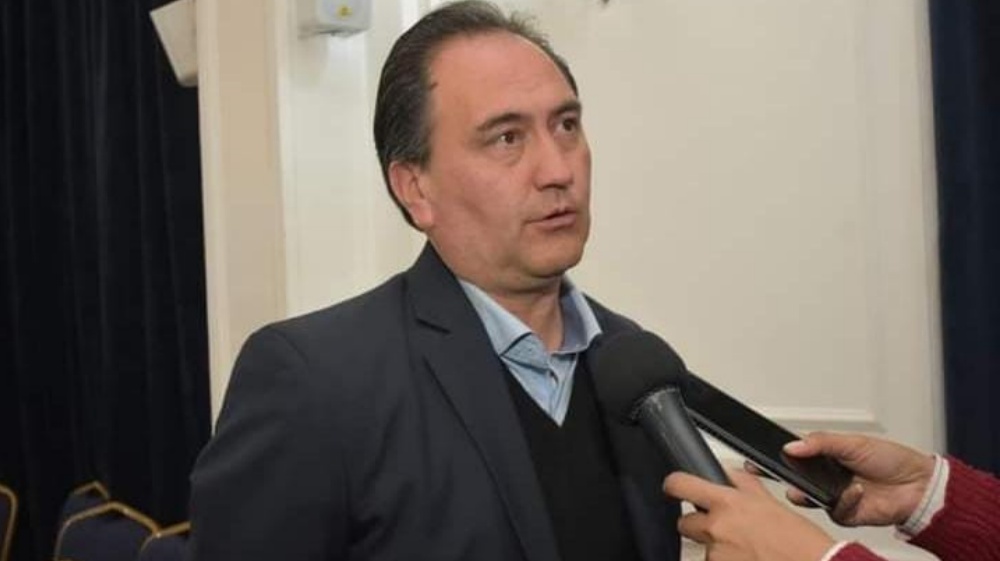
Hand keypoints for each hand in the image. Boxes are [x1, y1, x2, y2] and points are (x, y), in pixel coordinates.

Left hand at [664, 469, 834, 560]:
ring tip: (747, 551)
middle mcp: (717, 528)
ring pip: (703, 549)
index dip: (673, 485)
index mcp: (728, 503)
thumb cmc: (800, 541)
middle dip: (699, 526)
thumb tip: (726, 472)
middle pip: (685, 523)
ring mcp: (716, 554)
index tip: (673, 488)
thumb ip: (743, 485)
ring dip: (718, 550)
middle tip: (725, 531)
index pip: (680, 485)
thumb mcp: (770, 503)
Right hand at [782, 432, 935, 526]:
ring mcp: (835, 496)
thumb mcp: (853, 442)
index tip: (768, 453)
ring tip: (811, 487)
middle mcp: (828, 477)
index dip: (782, 455)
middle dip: (786, 477)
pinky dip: (844, 502)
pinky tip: (857, 491)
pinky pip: (834, 512)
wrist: (918, 484)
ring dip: (809, 493)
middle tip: (780, 472)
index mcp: (827, 457)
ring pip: (809, 499)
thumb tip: (792, 446)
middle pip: (797, 479)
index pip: (796, 456)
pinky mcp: (846, 514)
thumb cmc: (891, 459)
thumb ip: (820, 443)